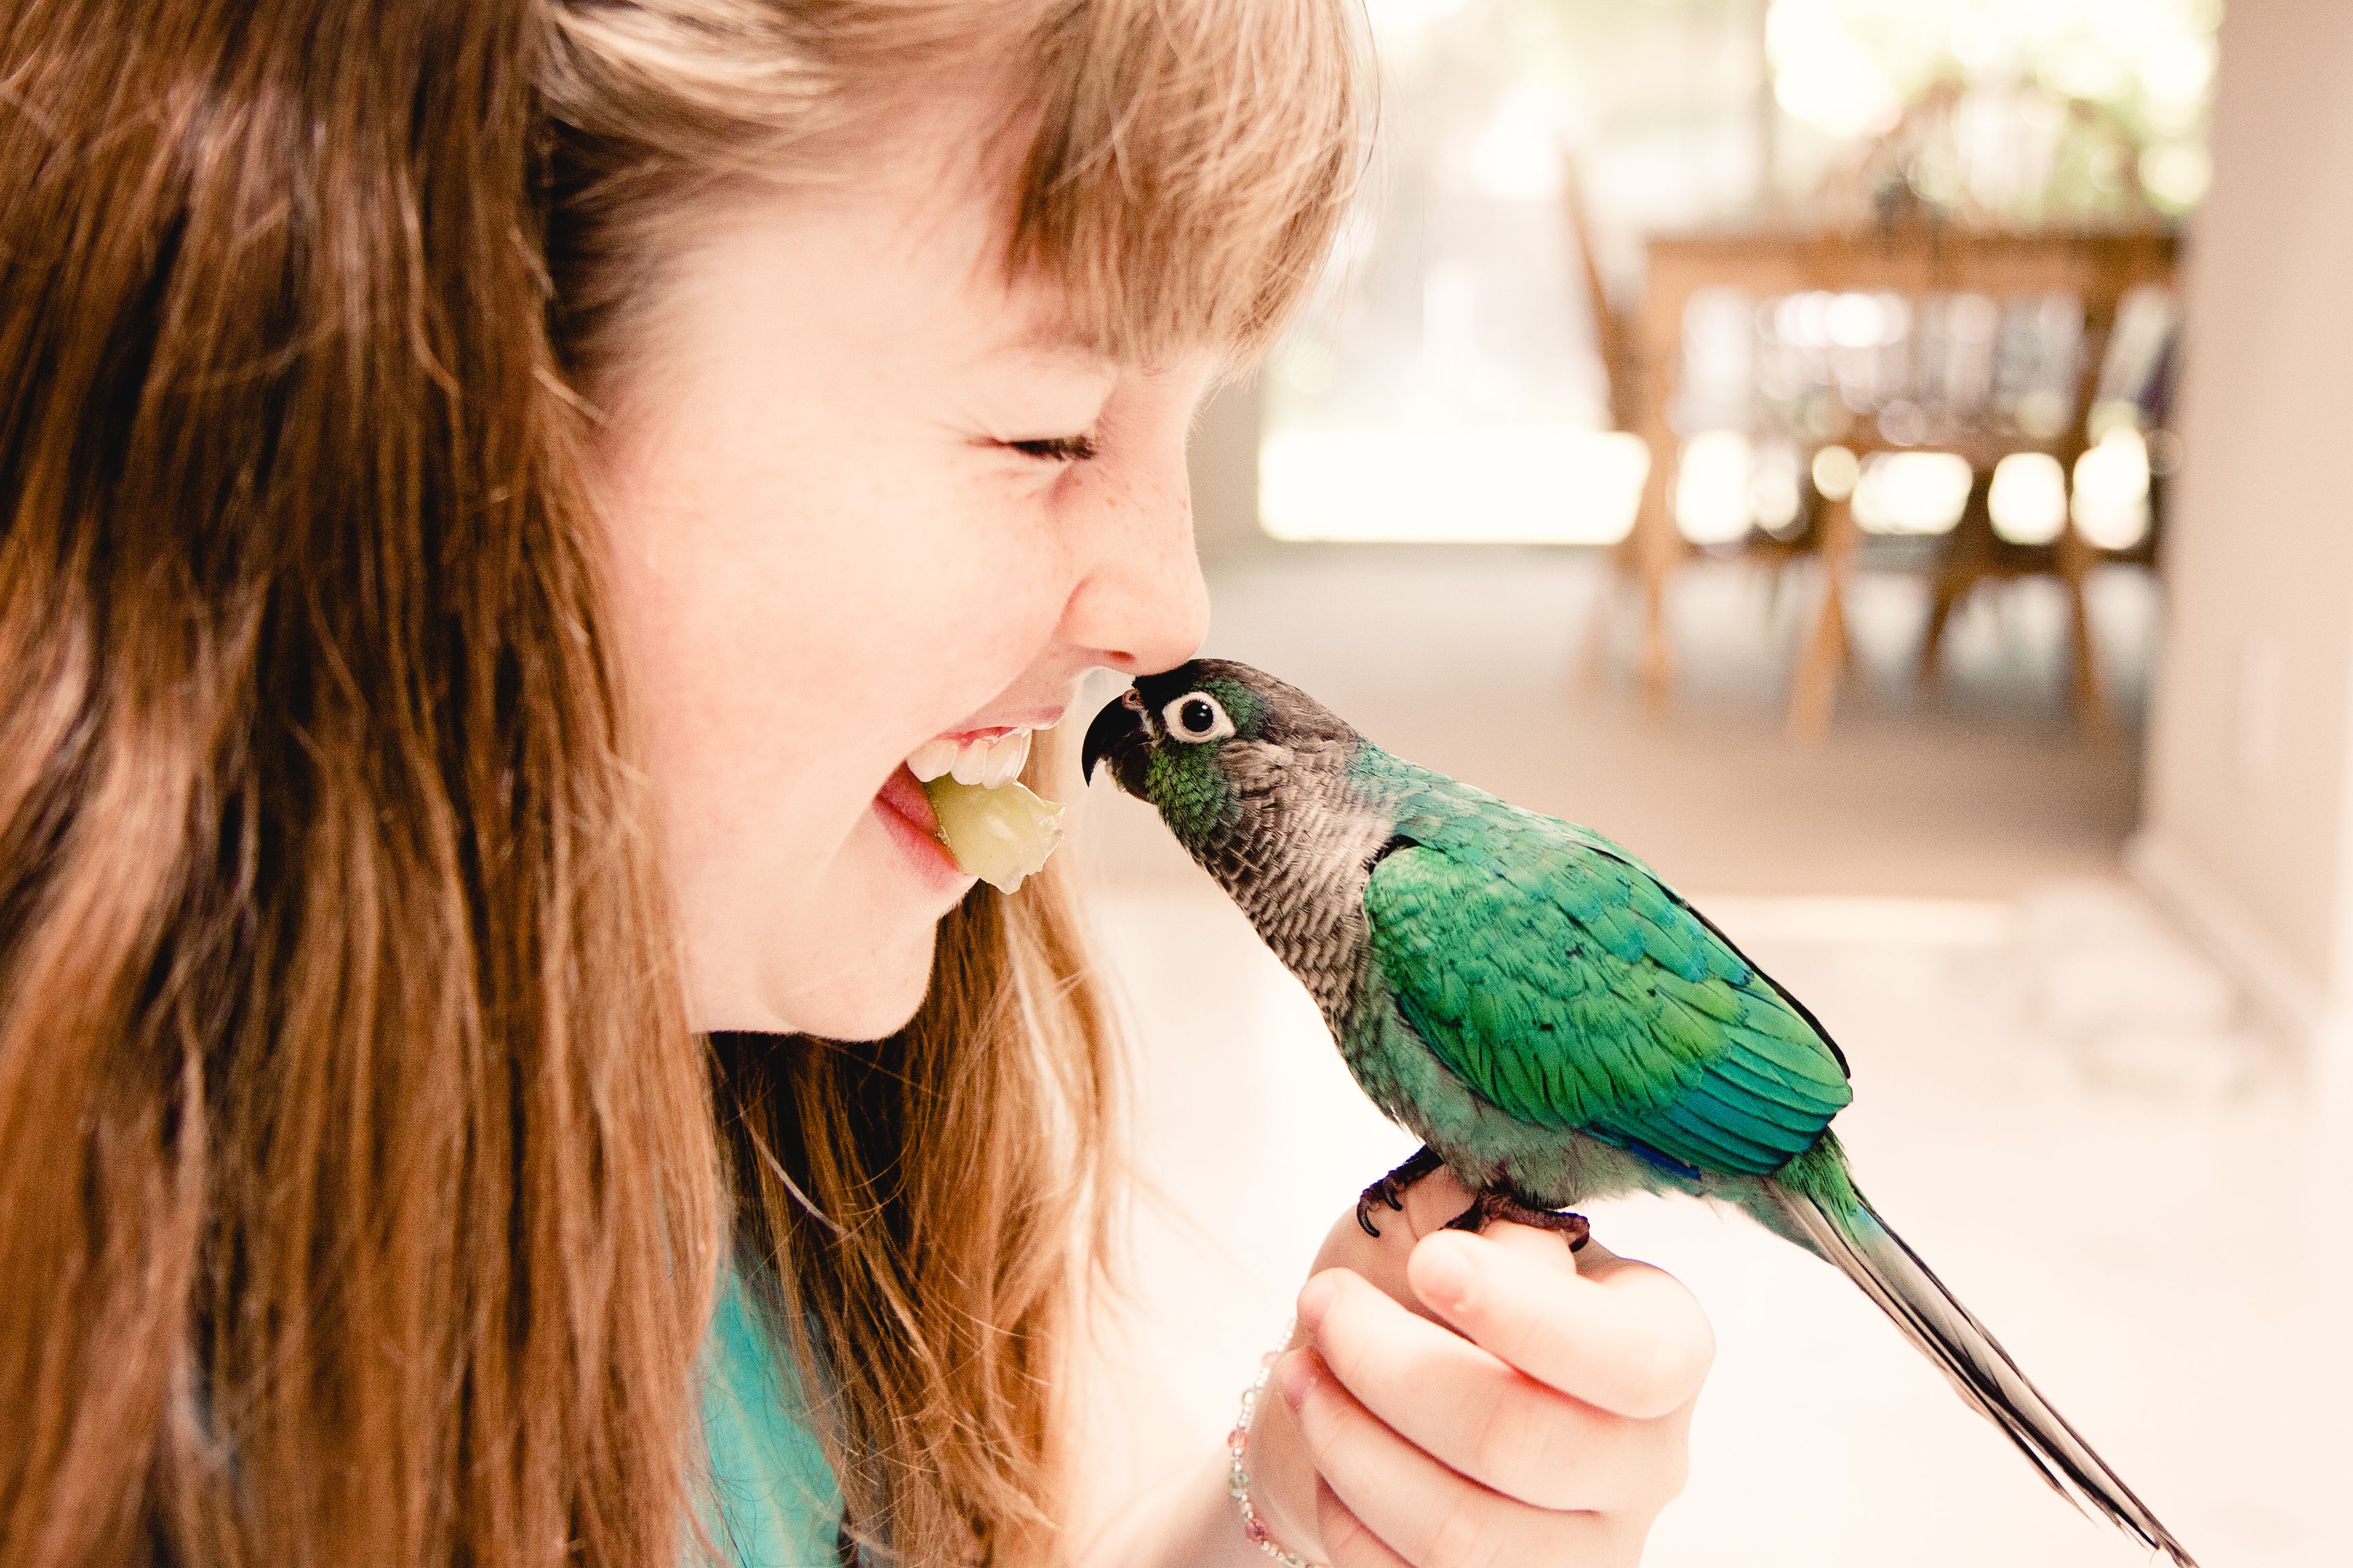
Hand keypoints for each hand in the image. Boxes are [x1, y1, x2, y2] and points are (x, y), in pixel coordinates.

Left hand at [1244, 1168, 1711, 1566]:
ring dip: (1350, 1441)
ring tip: (1297, 1369)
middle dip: (1391, 1364)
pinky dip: (1346, 1511)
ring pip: (1462, 1531)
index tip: (1430, 1263)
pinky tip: (1325, 1440)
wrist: (1371, 1388)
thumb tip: (1497, 1238)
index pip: (1630, 1356)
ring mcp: (1585, 1549)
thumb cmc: (1423, 1289)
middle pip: (1522, 1441)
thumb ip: (1485, 1209)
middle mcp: (1646, 1459)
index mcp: (1663, 1344)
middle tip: (1321, 1302)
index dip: (1524, 1313)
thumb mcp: (1457, 1217)